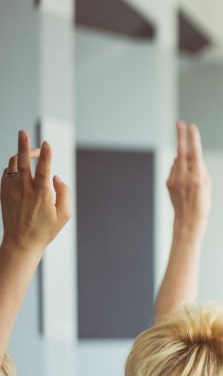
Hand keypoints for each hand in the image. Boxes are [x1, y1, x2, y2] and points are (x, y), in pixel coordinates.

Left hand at [1, 131, 70, 256]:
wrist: (21, 242)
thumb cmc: (46, 229)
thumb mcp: (64, 215)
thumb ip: (64, 193)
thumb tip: (55, 176)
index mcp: (41, 193)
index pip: (43, 167)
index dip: (46, 153)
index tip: (47, 143)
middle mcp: (24, 188)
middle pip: (21, 160)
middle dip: (22, 144)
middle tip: (22, 132)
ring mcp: (11, 189)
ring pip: (12, 164)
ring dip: (19, 155)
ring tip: (28, 154)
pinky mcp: (3, 192)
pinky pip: (6, 172)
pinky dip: (12, 166)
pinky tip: (20, 168)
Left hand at [167, 121, 210, 234]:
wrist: (189, 220)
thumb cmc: (202, 204)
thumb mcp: (207, 186)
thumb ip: (200, 169)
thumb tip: (189, 157)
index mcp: (198, 177)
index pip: (195, 153)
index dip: (193, 139)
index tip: (192, 127)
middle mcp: (185, 176)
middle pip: (181, 151)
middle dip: (181, 136)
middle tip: (179, 123)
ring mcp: (175, 179)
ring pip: (178, 161)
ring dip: (183, 160)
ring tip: (190, 175)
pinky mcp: (168, 182)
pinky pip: (174, 170)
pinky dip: (178, 170)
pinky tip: (184, 180)